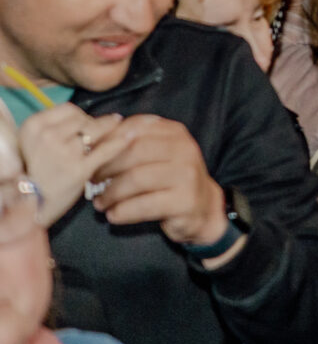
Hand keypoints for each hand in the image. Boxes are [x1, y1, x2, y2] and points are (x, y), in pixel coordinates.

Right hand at [16, 104, 124, 225]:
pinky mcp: (78, 170)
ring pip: (95, 132)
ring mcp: (63, 152)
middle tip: (98, 137)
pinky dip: (121, 142)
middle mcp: (46, 136)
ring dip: (108, 133)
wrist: (30, 205)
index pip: (69, 109)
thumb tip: (94, 116)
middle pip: (84, 120)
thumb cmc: (36, 172)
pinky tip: (131, 136)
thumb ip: (57, 127)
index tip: (85, 127)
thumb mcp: (35, 143)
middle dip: (94, 126)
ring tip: (121, 130)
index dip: (81, 117)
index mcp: (34, 126)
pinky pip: (105, 150)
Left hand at [88, 115, 230, 253]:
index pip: (134, 128)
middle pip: (134, 151)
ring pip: (136, 179)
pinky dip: (122, 212)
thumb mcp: (156, 155)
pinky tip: (114, 215)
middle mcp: (184, 148)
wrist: (203, 207)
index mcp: (174, 132)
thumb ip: (132, 144)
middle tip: (91, 181)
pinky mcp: (185, 200)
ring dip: (111, 193)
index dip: (107, 141)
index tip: (88, 156)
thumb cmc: (169, 179)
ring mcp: (187, 174)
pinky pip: (144, 205)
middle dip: (106, 167)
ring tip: (100, 203)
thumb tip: (91, 142)